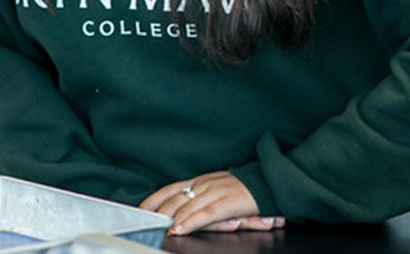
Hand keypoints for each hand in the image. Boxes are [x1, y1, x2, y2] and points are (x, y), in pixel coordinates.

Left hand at [140, 172, 282, 234]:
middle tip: (145, 222)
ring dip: (170, 218)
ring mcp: (216, 192)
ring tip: (159, 228)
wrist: (268, 182)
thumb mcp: (217, 191)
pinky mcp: (228, 202)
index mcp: (200, 181)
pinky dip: (191, 222)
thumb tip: (182, 215)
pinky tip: (180, 229)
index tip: (140, 209)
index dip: (154, 199)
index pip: (170, 188)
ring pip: (187, 205)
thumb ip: (201, 202)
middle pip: (175, 198)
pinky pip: (206, 214)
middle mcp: (204, 184)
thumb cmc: (242, 190)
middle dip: (158, 211)